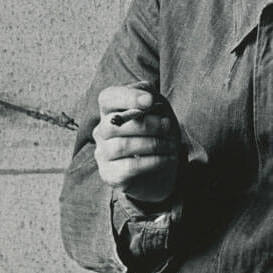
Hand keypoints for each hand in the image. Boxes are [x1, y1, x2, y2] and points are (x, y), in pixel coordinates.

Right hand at [92, 83, 181, 203]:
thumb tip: (147, 100)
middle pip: (114, 124)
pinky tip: (167, 159)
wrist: (163, 169)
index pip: (108, 98)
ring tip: (171, 145)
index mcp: (111, 110)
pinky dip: (153, 161)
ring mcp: (103, 154)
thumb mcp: (160, 111)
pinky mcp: (110, 175)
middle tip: (168, 126)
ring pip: (121, 146)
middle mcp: (102, 131)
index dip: (127, 97)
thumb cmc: (159, 135)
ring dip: (153, 144)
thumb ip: (151, 99)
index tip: (150, 101)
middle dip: (147, 124)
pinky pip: (129, 167)